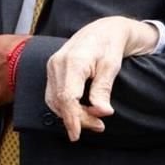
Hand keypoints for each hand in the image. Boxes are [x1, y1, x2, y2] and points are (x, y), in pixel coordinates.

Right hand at [46, 16, 158, 141]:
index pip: (67, 97)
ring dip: (71, 115)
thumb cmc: (110, 45)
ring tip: (93, 120)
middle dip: (78, 118)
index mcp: (73, 61)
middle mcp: (57, 63)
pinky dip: (65, 106)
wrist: (104, 29)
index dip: (72, 118)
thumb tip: (102, 112)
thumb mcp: (112, 66)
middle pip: (60, 101)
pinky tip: (81, 111)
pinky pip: (54, 94)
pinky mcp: (52, 69)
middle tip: (99, 126)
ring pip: (54, 100)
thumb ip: (103, 89)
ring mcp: (52, 66)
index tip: (78, 134)